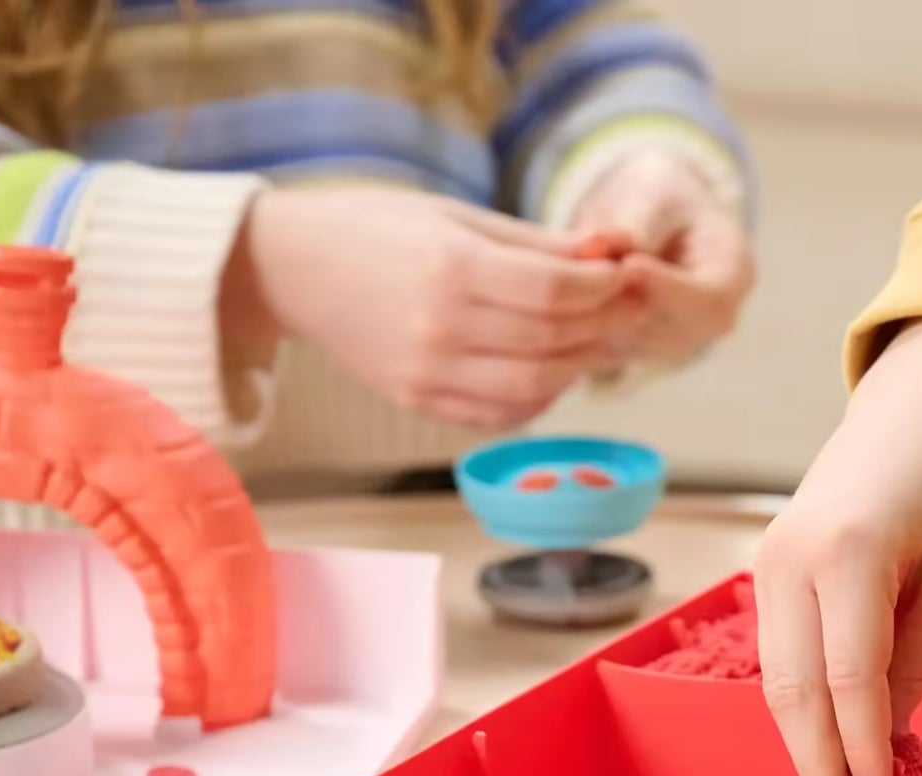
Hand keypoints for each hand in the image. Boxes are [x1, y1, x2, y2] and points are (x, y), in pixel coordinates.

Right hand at [236, 185, 637, 428]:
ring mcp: (428, 373)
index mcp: (449, 267)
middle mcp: (440, 327)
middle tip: (626, 309)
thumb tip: (606, 257)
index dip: (601, 286)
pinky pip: (500, 413)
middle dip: (602, 324)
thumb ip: (531, 244)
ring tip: (595, 341)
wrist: (295, 269)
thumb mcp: (453, 215)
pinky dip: (539, 398)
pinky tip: (551, 371)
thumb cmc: (375, 228)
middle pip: (551, 340)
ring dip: (578, 366)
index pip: (553, 289)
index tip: (623, 274)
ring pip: (534, 386)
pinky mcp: (419, 402)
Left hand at [572, 148, 753, 364]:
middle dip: (622, 304)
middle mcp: (707, 324)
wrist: (650, 219)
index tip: (630, 266)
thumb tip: (607, 250)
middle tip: (581, 269)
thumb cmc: (661, 196)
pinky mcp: (629, 354)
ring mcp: (669, 346)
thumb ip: (639, 221)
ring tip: (564, 273)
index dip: (669, 289)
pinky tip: (553, 295)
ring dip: (592, 314)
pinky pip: (599, 348)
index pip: (709, 301)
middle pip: (666, 332)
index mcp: (734, 277)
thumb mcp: (657, 191)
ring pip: (628, 344)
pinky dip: (575, 324)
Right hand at [753, 319, 921, 775]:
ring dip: (804, 749)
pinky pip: (778, 659)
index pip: (847, 677)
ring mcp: (766, 565)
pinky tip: (823, 752)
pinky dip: (799, 712)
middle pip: (794, 691)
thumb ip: (913, 664)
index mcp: (849, 552)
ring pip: (776, 682)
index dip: (862, 750)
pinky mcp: (763, 574)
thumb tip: (887, 747)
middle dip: (819, 769)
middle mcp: (790, 559)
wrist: (906, 416)